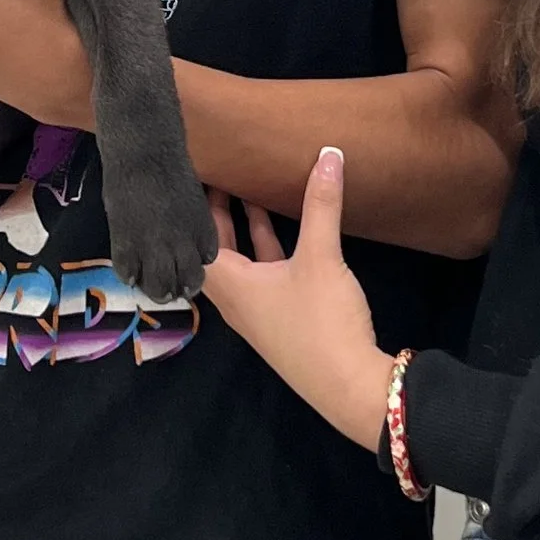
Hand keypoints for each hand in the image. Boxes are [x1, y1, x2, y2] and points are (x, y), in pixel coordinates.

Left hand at [198, 148, 394, 447]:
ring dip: (242, 231)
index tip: (193, 176)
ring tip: (248, 190)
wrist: (348, 386)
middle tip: (219, 174)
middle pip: (215, 250)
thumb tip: (328, 152)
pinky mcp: (280, 320)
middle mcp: (235, 300)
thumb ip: (322, 205)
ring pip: (241, 263)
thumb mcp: (322, 258)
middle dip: (216, 214)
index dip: (191, 209)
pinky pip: (262, 276)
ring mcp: (257, 312)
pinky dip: (265, 250)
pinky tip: (284, 231)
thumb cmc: (321, 322)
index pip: (194, 241)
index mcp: (230, 285)